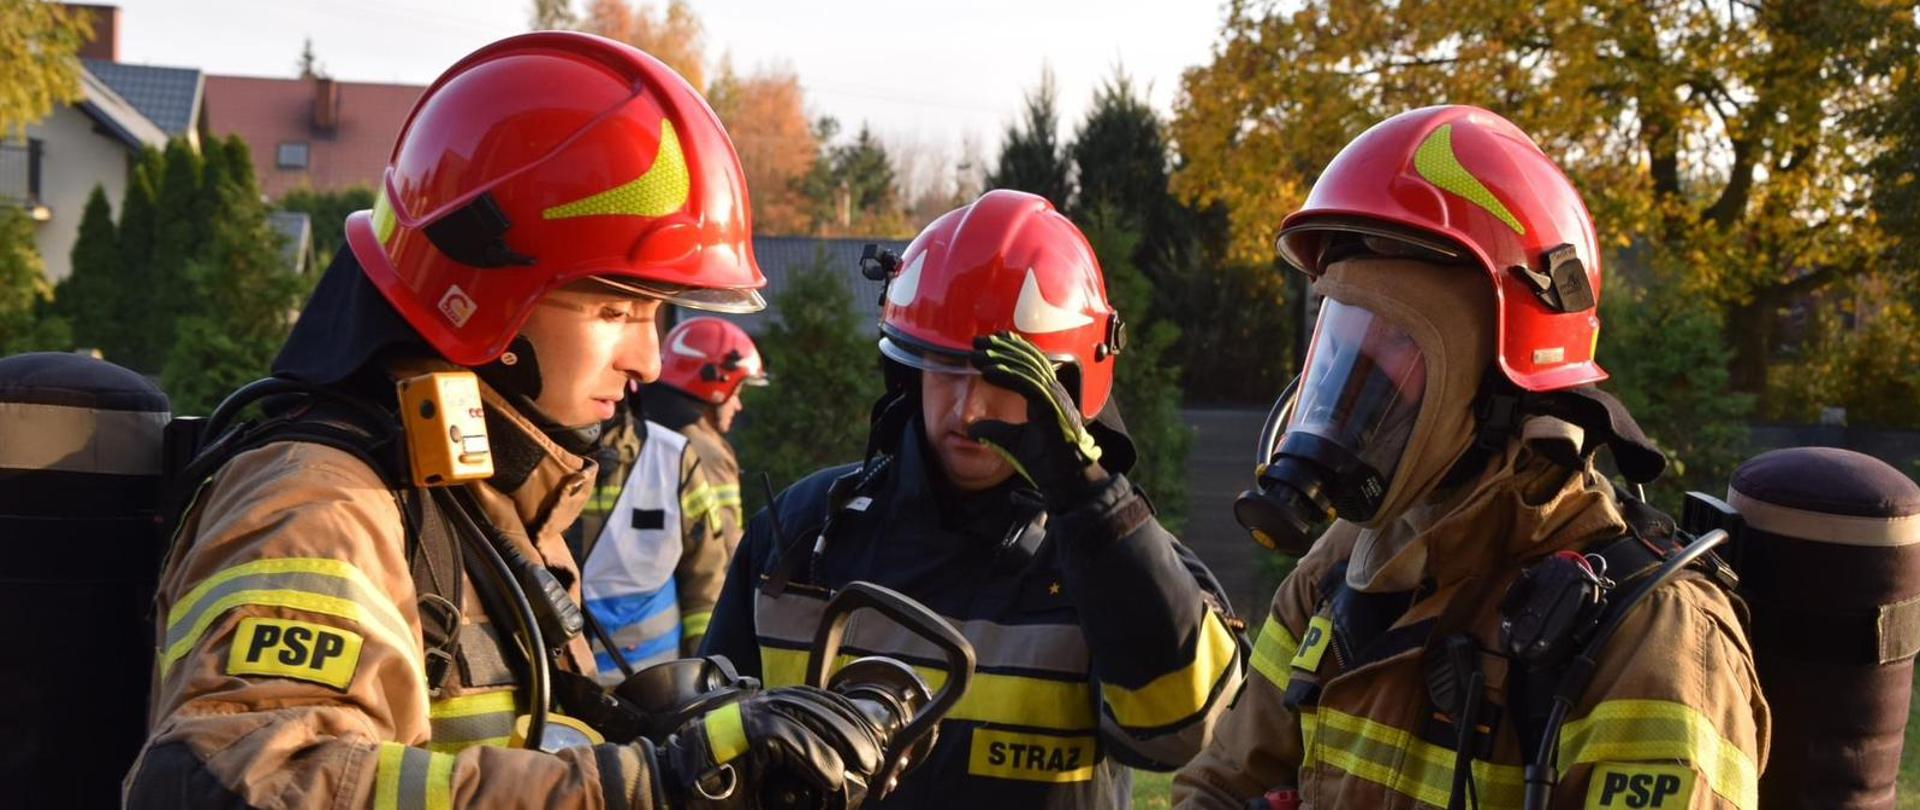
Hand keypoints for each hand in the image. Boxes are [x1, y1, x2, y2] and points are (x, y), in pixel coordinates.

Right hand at [654, 687, 886, 809]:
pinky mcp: (743, 730)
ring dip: (842, 741)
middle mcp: (758, 705)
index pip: (813, 701)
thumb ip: (792, 770)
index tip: (869, 742)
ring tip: (865, 765)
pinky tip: (833, 776)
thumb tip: (831, 778)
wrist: (665, 787)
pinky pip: (788, 738)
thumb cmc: (709, 788)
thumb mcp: (761, 776)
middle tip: (875, 756)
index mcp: (763, 712)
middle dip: (853, 728)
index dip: (845, 718)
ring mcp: (749, 714)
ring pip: (807, 716)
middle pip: (817, 704)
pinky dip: (815, 757)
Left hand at [966, 332, 1108, 507]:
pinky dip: (1007, 375)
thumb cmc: (1047, 463)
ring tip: (976, 354)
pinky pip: (1027, 384)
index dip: (1009, 351)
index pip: (1029, 365)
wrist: (1067, 481)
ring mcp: (1054, 398)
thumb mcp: (1012, 443)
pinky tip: (988, 371)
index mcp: (1047, 397)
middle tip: (976, 341)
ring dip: (999, 358)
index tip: (987, 344)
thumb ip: (994, 431)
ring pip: (1026, 367)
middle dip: (1000, 348)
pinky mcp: (1051, 407)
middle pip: (1027, 359)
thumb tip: (971, 428)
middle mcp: (1053, 392)